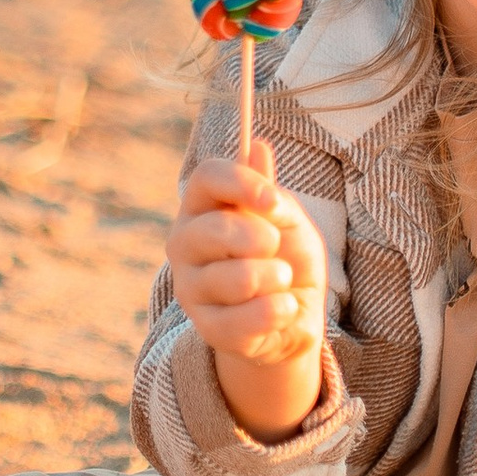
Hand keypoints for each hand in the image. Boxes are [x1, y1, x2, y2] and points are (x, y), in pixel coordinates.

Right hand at [166, 138, 328, 441]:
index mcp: (201, 206)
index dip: (241, 183)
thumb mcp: (287, 219)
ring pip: (240, 277)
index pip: (206, 177)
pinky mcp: (206, 328)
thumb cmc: (285, 256)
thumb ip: (270, 192)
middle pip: (218, 229)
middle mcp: (184, 243)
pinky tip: (282, 308)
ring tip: (281, 281)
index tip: (273, 202)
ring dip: (278, 278)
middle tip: (276, 249)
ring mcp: (190, 287)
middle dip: (264, 239)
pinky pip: (248, 319)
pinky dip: (278, 312)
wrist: (292, 314)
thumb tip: (257, 147)